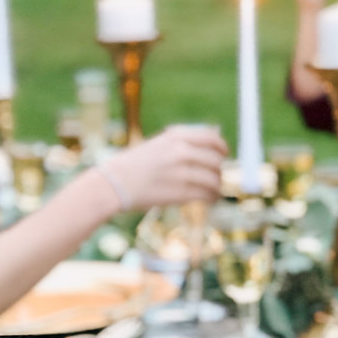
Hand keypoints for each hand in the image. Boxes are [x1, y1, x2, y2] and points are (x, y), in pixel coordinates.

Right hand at [101, 124, 226, 211]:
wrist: (113, 184)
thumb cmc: (134, 165)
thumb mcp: (157, 145)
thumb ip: (183, 142)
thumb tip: (214, 139)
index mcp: (176, 137)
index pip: (212, 139)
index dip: (222, 148)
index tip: (223, 155)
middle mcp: (181, 152)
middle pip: (216, 161)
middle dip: (218, 170)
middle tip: (215, 177)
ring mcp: (182, 173)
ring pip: (213, 180)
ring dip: (216, 187)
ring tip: (213, 192)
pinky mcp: (181, 193)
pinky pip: (206, 194)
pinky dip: (211, 198)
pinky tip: (209, 200)